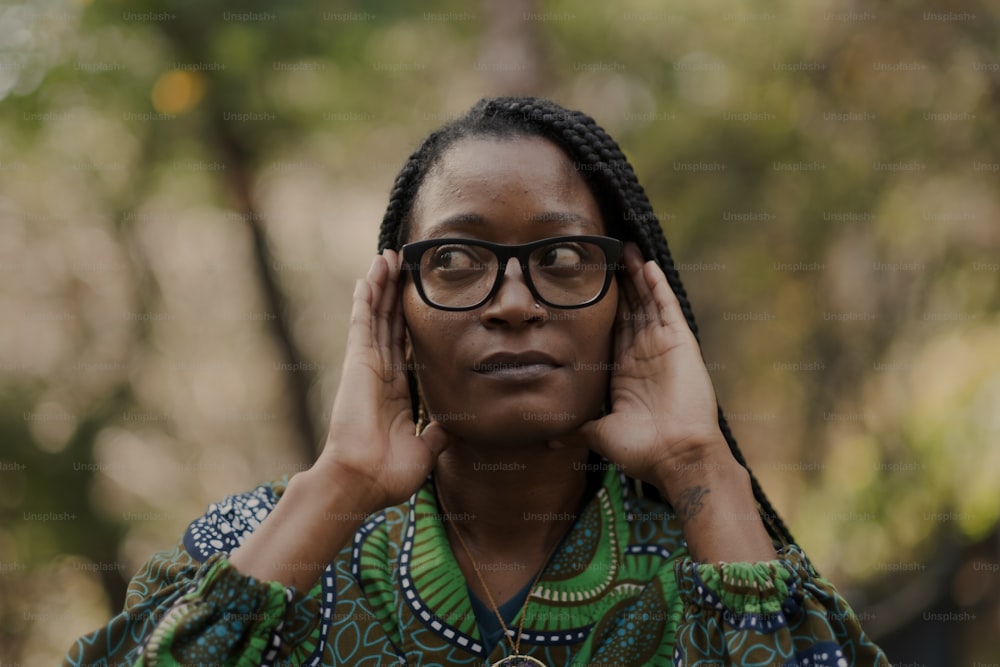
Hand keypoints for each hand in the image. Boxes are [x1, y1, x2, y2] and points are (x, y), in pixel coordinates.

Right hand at [313, 250, 451, 509]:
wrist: (364, 480)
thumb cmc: (389, 474)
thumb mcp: (426, 449)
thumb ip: (439, 432)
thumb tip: (458, 424)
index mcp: (397, 392)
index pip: (407, 346)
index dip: (412, 322)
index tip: (420, 301)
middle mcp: (381, 374)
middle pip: (391, 323)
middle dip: (397, 293)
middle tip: (404, 262)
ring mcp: (367, 366)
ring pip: (376, 315)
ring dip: (382, 285)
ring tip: (388, 257)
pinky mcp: (357, 362)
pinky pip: (362, 322)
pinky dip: (365, 298)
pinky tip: (369, 276)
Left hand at [549, 243, 727, 488]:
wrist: (677, 456)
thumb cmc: (642, 449)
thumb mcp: (600, 434)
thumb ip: (577, 428)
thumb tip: (550, 438)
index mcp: (624, 372)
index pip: (609, 331)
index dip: (600, 309)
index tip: (586, 287)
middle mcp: (643, 354)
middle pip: (629, 309)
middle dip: (618, 283)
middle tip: (605, 254)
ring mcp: (663, 346)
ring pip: (646, 301)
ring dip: (635, 275)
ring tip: (624, 247)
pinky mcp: (679, 342)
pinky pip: (666, 306)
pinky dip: (656, 285)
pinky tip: (646, 263)